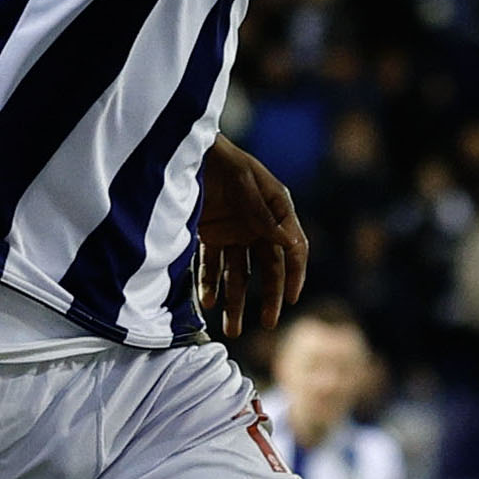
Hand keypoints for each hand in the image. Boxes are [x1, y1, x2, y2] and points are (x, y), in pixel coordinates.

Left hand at [196, 138, 308, 341]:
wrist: (184, 149)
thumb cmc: (219, 158)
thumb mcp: (244, 182)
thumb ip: (262, 213)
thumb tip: (289, 245)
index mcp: (277, 209)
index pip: (294, 248)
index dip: (295, 275)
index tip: (289, 299)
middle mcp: (259, 224)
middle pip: (269, 268)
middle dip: (267, 298)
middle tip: (267, 324)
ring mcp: (234, 232)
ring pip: (239, 274)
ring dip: (236, 301)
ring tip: (231, 330)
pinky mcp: (209, 235)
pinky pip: (212, 267)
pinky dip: (210, 285)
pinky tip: (208, 303)